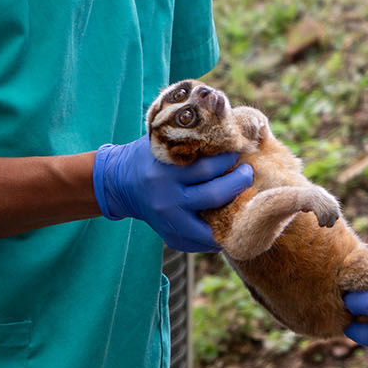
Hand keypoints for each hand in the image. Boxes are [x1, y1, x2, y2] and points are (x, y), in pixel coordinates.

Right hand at [92, 138, 251, 252]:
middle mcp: (166, 200)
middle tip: (248, 172)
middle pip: (213, 195)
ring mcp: (168, 222)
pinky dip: (218, 235)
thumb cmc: (148, 156)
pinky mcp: (170, 237)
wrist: (119, 183)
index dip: (228, 159)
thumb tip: (231, 125)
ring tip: (247, 201)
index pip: (205, 168)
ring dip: (234, 215)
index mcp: (165, 173)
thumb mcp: (163, 141)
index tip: (239, 150)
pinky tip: (230, 223)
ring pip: (210, 227)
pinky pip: (200, 243)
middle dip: (238, 183)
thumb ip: (190, 136)